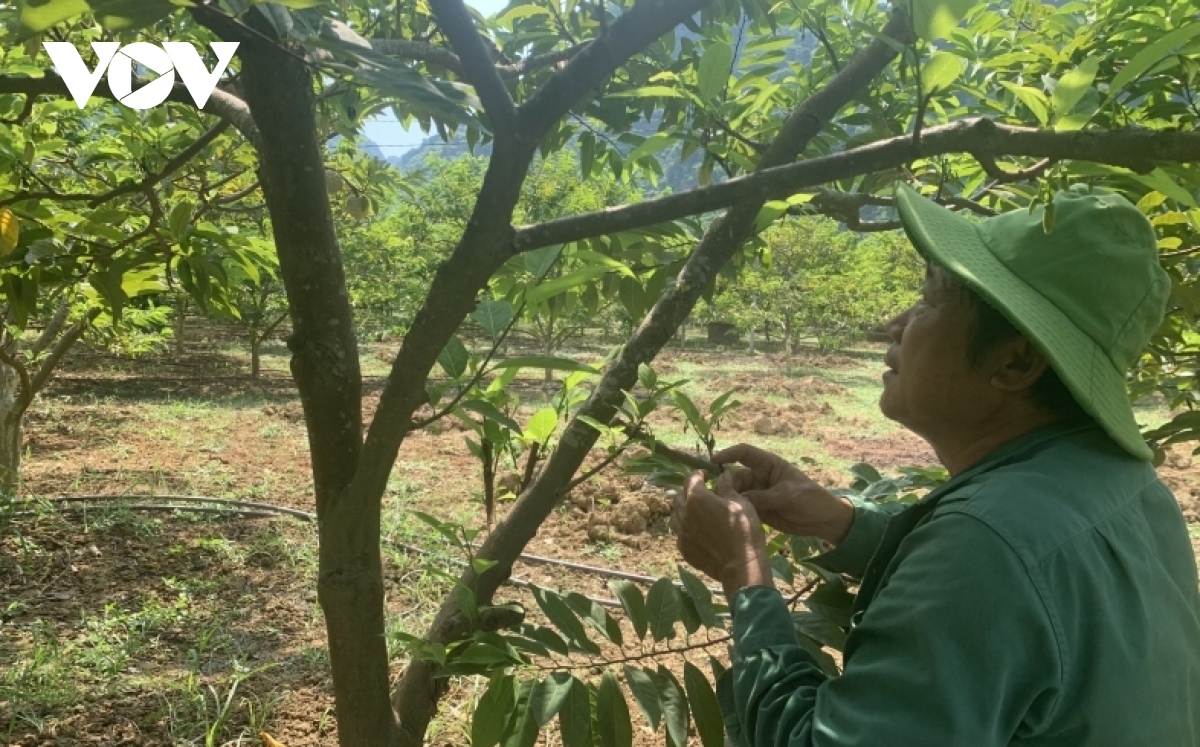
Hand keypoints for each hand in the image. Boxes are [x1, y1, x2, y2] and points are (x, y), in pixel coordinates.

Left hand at [672, 470, 772, 598]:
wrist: (741, 565)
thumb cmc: (743, 530)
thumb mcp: (740, 502)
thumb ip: (726, 487)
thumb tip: (723, 475)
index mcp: (697, 498)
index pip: (691, 479)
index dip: (698, 474)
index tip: (705, 474)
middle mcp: (684, 514)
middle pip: (679, 497)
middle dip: (689, 491)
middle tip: (701, 493)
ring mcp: (682, 533)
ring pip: (676, 515)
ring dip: (684, 509)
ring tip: (697, 511)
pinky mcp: (683, 549)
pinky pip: (680, 533)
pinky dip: (686, 527)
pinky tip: (697, 530)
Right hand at [714, 443, 854, 545]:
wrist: (823, 521)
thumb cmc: (811, 499)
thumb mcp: (789, 495)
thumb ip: (764, 496)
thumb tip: (739, 499)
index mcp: (769, 465)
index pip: (744, 453)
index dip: (728, 454)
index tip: (713, 461)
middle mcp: (760, 477)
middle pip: (736, 476)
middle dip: (727, 484)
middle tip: (723, 497)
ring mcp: (758, 494)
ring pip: (736, 493)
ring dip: (730, 499)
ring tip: (726, 509)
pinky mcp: (758, 510)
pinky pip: (742, 508)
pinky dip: (736, 511)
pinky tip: (730, 518)